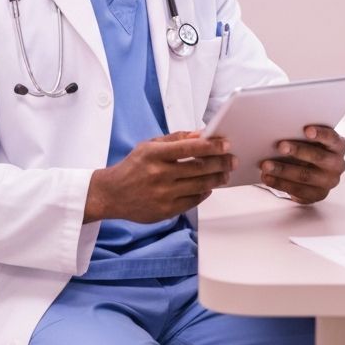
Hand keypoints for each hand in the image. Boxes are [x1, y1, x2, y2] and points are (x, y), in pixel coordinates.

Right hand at [85, 131, 236, 223]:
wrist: (112, 194)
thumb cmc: (133, 167)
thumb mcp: (149, 146)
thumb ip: (175, 139)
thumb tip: (201, 134)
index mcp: (154, 154)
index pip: (188, 148)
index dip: (210, 146)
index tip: (226, 144)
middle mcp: (159, 174)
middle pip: (198, 168)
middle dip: (220, 163)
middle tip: (232, 159)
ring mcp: (163, 194)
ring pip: (199, 185)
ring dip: (217, 179)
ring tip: (225, 173)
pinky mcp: (166, 211)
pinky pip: (193, 201)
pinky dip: (204, 193)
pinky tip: (209, 187)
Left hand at [259, 126, 344, 203]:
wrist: (313, 171)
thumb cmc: (309, 148)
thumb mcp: (310, 140)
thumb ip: (301, 135)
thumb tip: (279, 130)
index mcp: (338, 146)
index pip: (332, 138)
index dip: (320, 134)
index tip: (306, 130)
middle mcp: (337, 164)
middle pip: (318, 157)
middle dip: (297, 151)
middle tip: (280, 146)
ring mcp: (329, 182)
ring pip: (305, 175)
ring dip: (283, 170)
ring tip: (266, 165)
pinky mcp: (318, 195)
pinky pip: (298, 190)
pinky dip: (280, 183)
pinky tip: (268, 178)